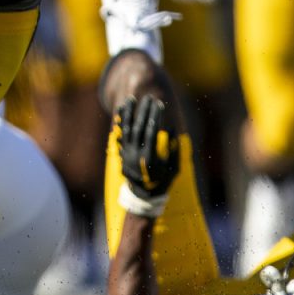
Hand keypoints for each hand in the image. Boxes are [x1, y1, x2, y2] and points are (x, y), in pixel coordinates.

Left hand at [116, 94, 179, 216]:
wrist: (143, 196)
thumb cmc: (163, 182)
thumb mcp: (174, 168)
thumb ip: (174, 149)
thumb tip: (172, 129)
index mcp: (149, 158)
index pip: (152, 132)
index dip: (155, 117)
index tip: (159, 104)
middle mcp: (135, 154)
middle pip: (138, 127)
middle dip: (144, 111)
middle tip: (149, 98)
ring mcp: (126, 153)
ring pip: (126, 129)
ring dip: (128, 113)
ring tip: (131, 99)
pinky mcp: (122, 153)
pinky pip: (119, 135)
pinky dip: (120, 123)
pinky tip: (120, 111)